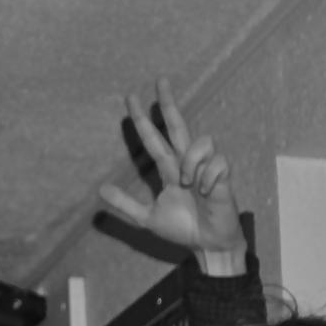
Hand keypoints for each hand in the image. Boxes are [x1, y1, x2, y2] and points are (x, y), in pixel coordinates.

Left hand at [99, 79, 246, 264]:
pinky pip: (217, 163)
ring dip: (190, 162)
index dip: (143, 120)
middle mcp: (188, 163)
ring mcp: (207, 167)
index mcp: (170, 169)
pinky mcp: (225, 176)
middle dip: (168, 103)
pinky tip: (206, 192)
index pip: (154, 139)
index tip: (132, 97)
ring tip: (187, 184)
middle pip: (178, 125)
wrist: (208, 244)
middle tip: (159, 80)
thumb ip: (126, 204)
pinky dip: (208, 178)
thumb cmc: (183, 228)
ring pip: (200, 142)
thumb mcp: (148, 218)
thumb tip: (101, 189)